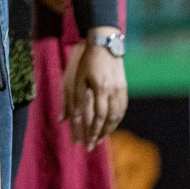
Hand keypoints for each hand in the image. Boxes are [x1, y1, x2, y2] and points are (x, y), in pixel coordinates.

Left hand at [62, 33, 127, 149]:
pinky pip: (122, 108)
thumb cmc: (88, 61)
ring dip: (110, 128)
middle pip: (109, 120)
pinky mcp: (124, 87)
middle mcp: (113, 92)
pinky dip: (117, 119)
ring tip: (102, 136)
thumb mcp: (78, 78)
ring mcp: (121, 90)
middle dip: (101, 134)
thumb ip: (74, 100)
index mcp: (100, 89)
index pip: (98, 118)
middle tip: (94, 144)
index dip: (93, 132)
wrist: (105, 45)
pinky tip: (112, 122)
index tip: (87, 144)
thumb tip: (65, 119)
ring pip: (118, 116)